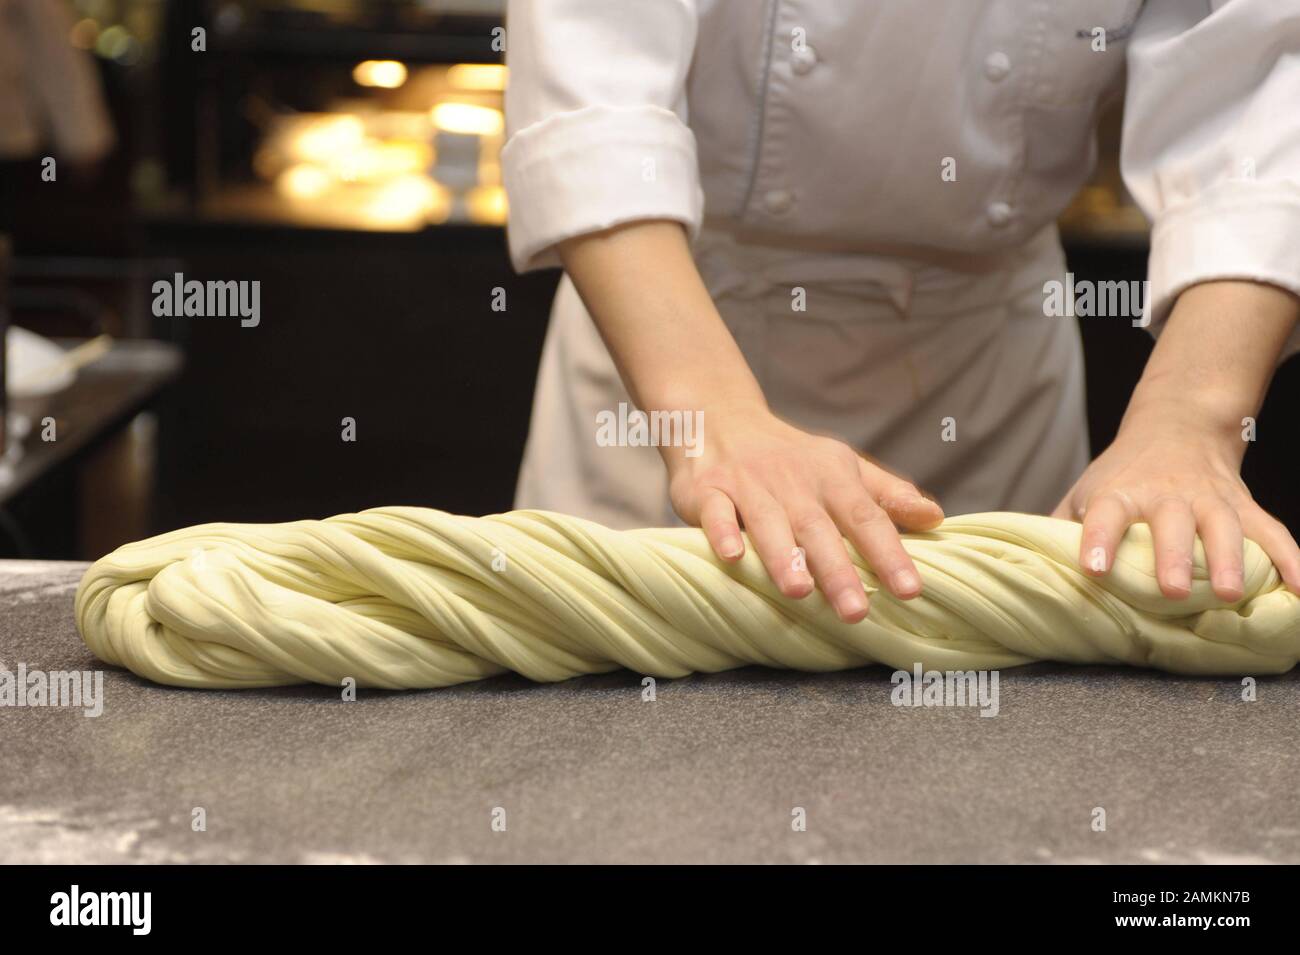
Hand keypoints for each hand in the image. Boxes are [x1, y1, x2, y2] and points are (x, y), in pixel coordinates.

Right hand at [666, 406, 944, 621]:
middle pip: (819, 527)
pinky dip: (722, 531)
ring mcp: (748, 483)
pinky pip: (716, 511)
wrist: (719, 418)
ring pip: (768, 521)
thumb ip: (887, 495)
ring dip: (783, 555)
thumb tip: (935, 517)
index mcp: (832, 476)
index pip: (866, 516)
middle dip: (837, 569)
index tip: (910, 590)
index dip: (888, 552)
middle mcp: (793, 480)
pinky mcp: (707, 489)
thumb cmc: (790, 458)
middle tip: (856, 612)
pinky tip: (732, 555)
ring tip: (799, 591)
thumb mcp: (842, 467)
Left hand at [1053, 409, 1299, 599]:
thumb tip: (1022, 568)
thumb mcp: (1083, 493)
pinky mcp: (1244, 507)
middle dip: (1173, 556)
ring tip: (1230, 594)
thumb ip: (1057, 529)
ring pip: (1223, 527)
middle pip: (1171, 523)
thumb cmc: (1120, 476)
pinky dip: (1292, 559)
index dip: (1097, 540)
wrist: (1175, 428)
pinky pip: (1272, 533)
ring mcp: (1209, 500)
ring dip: (1227, 559)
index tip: (1092, 568)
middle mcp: (1166, 495)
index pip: (1104, 514)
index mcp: (1119, 494)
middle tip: (1172, 591)